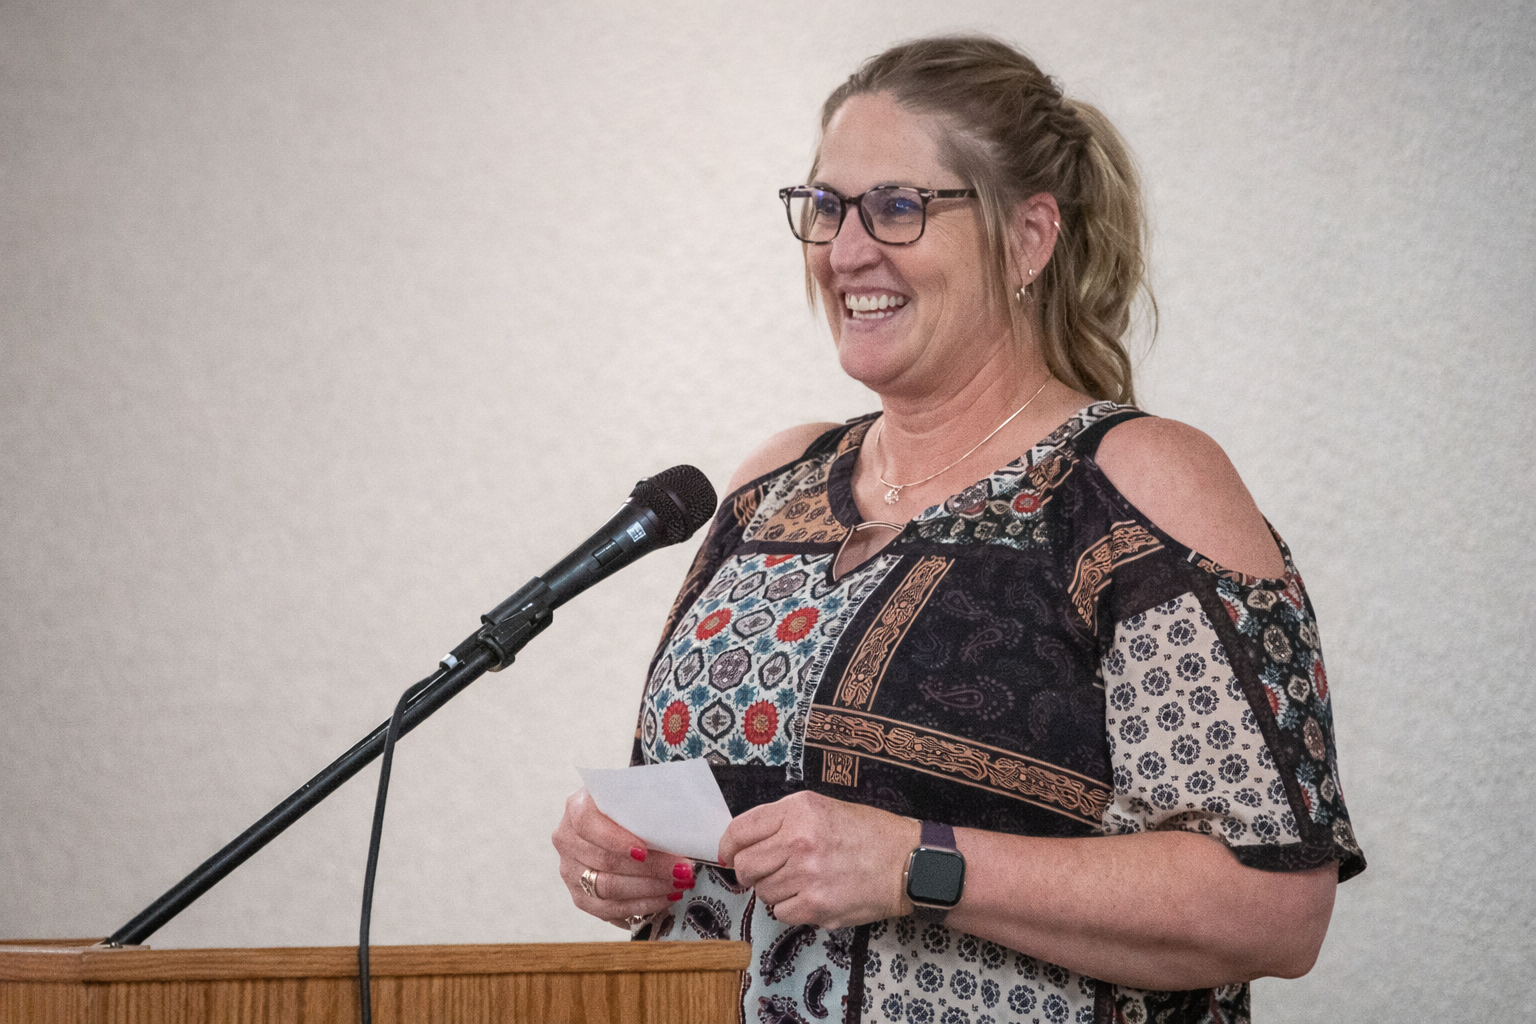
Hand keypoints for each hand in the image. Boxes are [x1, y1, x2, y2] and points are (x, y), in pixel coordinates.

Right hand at [551, 787, 696, 926]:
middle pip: (605, 861)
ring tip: (678, 885)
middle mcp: (567, 840)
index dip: (616, 840)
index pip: (589, 825)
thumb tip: (688, 826)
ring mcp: (571, 870)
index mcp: (576, 808)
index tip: (645, 851)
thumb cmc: (627, 805)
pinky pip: (608, 910)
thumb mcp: (632, 794)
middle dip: (650, 868)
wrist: (611, 817)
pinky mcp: (580, 896)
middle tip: (682, 870)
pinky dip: (640, 906)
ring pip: (608, 888)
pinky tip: (664, 899)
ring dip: (649, 890)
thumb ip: (647, 805)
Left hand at [718, 790, 919, 929]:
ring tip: (803, 879)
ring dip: (775, 889)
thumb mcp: (822, 808)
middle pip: (745, 866)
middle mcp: (799, 841)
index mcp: (798, 810)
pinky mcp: (816, 907)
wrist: (906, 863)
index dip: (728, 846)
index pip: (740, 830)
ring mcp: (807, 876)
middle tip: (770, 870)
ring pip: (762, 892)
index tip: (728, 854)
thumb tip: (740, 842)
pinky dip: (792, 908)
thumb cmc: (867, 834)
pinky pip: (781, 913)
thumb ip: (781, 821)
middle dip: (751, 871)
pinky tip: (813, 895)